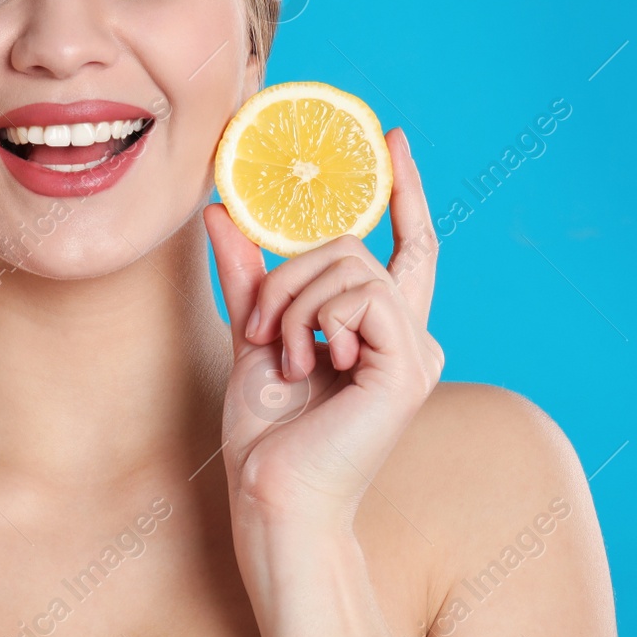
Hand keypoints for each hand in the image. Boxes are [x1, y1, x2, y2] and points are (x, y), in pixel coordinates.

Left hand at [204, 127, 443, 528]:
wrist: (272, 497)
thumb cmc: (266, 436)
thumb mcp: (252, 336)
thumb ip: (247, 275)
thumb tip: (221, 211)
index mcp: (383, 332)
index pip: (406, 245)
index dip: (404, 191)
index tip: (392, 138)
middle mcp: (409, 337)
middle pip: (354, 247)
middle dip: (288, 274)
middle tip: (256, 327)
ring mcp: (415, 351)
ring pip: (349, 264)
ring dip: (290, 303)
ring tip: (280, 358)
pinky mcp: (409, 366)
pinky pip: (359, 295)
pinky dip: (312, 321)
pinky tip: (306, 366)